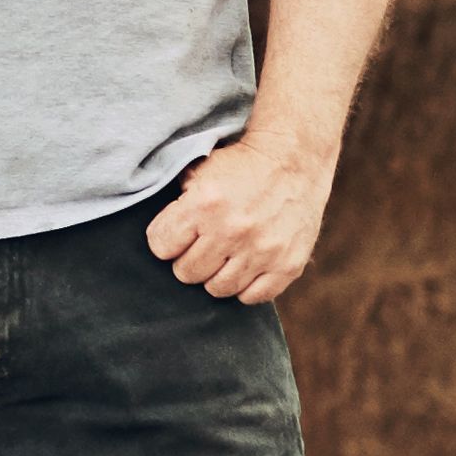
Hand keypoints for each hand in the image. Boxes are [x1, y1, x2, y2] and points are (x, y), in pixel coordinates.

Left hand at [148, 123, 334, 303]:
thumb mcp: (200, 170)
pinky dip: (247, 285)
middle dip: (189, 258)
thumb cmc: (241, 165)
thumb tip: (162, 235)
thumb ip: (177, 203)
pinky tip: (247, 265)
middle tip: (202, 244)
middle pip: (187, 273)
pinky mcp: (288, 265)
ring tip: (225, 255)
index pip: (161, 247)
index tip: (177, 234)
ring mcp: (263, 251)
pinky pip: (253, 297)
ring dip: (217, 274)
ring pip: (218, 289)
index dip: (166, 240)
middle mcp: (232, 231)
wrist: (295, 158)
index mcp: (205, 205)